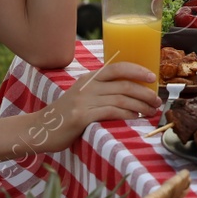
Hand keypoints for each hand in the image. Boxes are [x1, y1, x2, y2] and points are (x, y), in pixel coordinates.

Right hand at [31, 62, 161, 152]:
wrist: (39, 130)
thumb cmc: (64, 116)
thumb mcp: (82, 98)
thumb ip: (101, 93)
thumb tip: (131, 96)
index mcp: (89, 79)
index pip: (116, 67)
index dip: (136, 70)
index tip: (152, 77)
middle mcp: (87, 86)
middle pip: (123, 85)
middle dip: (144, 93)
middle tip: (157, 102)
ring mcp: (83, 101)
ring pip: (120, 99)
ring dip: (140, 106)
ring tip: (151, 112)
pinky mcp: (80, 116)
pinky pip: (110, 112)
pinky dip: (126, 115)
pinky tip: (135, 118)